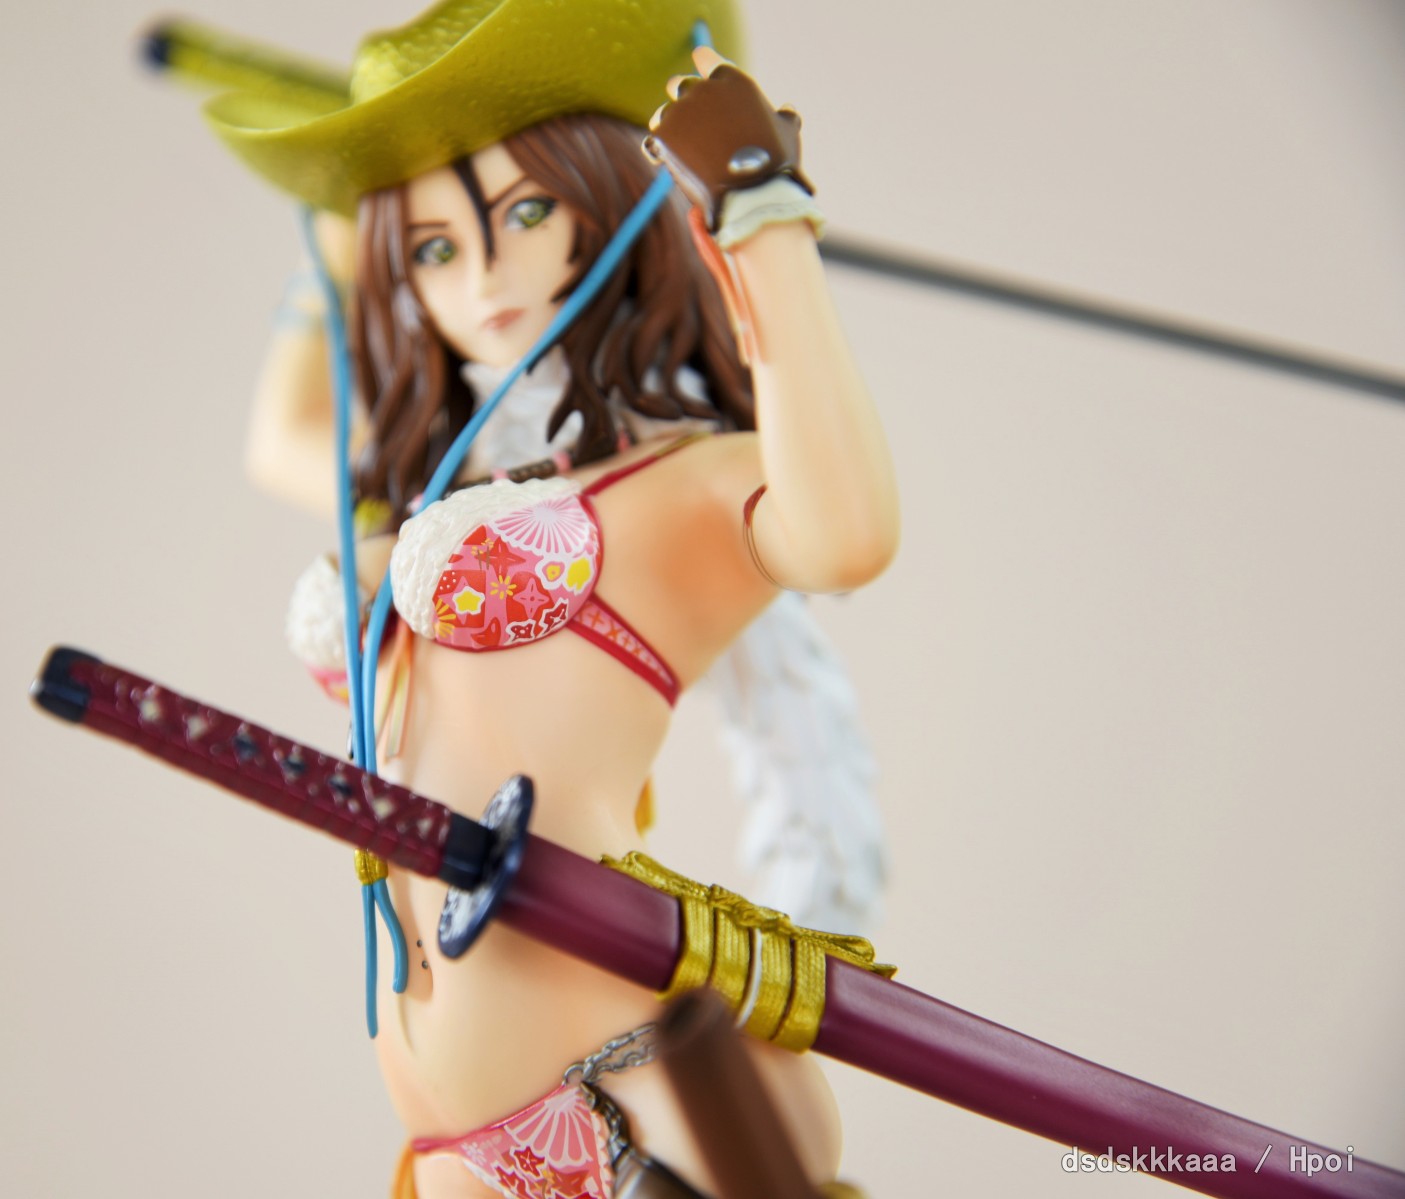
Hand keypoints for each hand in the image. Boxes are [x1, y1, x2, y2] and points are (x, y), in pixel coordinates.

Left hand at [643, 47, 811, 230]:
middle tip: (684, 110)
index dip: (704, 59)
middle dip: (682, 94)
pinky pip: (654, 139)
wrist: (751, 193)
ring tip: (678, 142)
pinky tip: (664, 159)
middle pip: (682, 85)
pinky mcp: (663, 135)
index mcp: (734, 81)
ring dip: (670, 124)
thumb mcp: (788, 134)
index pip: (710, 60)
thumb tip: (787, 109)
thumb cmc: (774, 163)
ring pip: (665, 113)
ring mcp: (682, 111)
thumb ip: (784, 117)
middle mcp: (705, 89)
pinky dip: (658, 149)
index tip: (699, 57)